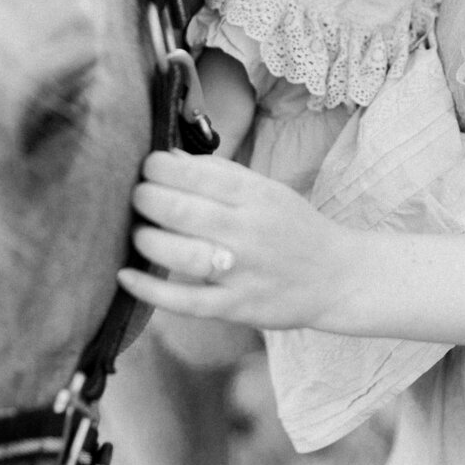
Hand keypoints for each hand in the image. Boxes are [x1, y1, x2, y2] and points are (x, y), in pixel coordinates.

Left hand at [117, 150, 355, 330]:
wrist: (338, 277)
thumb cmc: (294, 227)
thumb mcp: (266, 190)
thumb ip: (219, 174)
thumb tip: (171, 158)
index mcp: (256, 195)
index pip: (197, 173)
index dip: (160, 167)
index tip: (147, 166)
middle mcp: (248, 230)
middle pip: (182, 210)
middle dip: (146, 198)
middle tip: (136, 196)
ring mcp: (241, 271)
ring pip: (180, 254)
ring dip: (147, 239)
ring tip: (138, 231)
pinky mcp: (236, 307)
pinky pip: (186, 301)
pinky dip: (151, 290)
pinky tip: (126, 276)